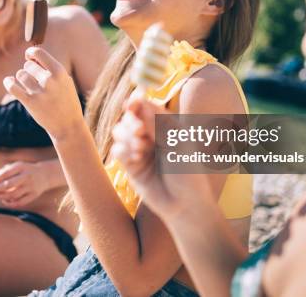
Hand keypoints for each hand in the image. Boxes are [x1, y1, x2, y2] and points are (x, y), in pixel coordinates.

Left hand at [0, 161, 48, 207]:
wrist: (44, 175)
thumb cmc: (24, 170)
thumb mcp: (16, 166)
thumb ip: (2, 172)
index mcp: (21, 167)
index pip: (5, 173)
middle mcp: (26, 176)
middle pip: (8, 185)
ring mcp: (31, 186)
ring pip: (13, 195)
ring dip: (3, 196)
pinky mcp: (34, 195)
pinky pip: (20, 202)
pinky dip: (10, 203)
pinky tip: (6, 200)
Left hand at [3, 47, 84, 140]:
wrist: (68, 125)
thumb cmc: (66, 101)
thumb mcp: (64, 81)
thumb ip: (50, 68)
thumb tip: (30, 56)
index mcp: (59, 72)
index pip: (38, 52)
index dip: (31, 53)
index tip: (29, 57)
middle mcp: (49, 80)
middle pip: (28, 65)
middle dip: (29, 70)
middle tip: (35, 80)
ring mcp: (39, 92)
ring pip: (20, 75)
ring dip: (22, 79)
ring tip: (30, 87)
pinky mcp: (30, 103)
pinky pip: (13, 87)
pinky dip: (8, 83)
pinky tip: (9, 81)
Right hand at [111, 96, 216, 220]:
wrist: (184, 204)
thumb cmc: (188, 171)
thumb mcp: (177, 143)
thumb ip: (157, 123)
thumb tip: (141, 102)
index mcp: (165, 126)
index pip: (146, 107)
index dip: (137, 102)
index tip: (132, 101)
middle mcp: (150, 135)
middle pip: (130, 117)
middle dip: (131, 121)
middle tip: (139, 131)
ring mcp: (139, 150)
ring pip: (120, 132)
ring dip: (127, 136)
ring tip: (140, 149)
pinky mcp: (130, 165)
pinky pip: (118, 151)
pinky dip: (123, 151)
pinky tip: (135, 159)